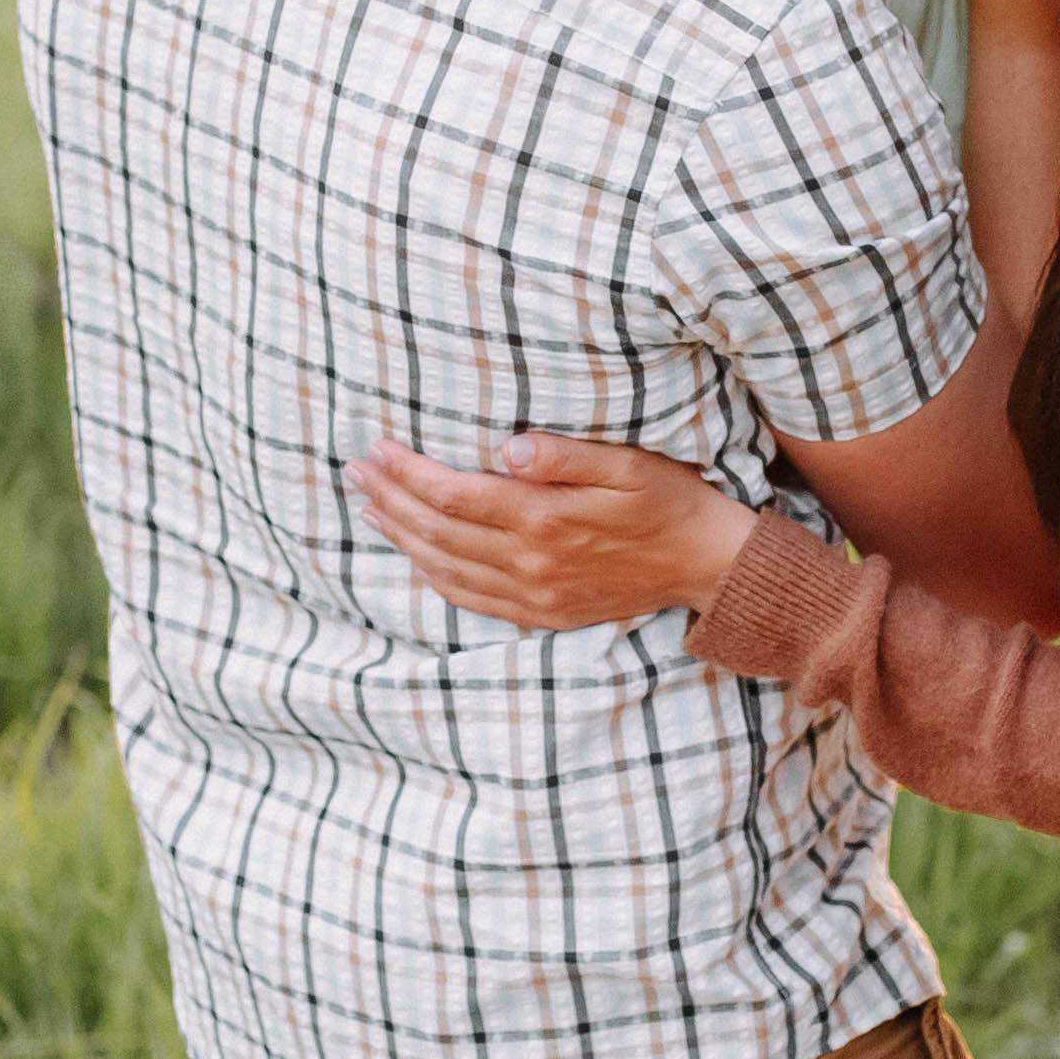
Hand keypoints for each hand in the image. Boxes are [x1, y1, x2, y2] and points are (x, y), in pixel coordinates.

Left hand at [352, 433, 757, 631]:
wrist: (704, 564)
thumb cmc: (667, 501)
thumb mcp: (627, 464)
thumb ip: (565, 454)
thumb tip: (507, 446)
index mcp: (545, 519)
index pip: (454, 495)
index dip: (409, 472)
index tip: (377, 446)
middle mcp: (531, 563)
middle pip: (439, 532)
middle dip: (391, 499)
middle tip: (355, 470)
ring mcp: (534, 594)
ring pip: (446, 568)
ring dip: (402, 537)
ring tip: (371, 507)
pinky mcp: (543, 613)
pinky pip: (473, 601)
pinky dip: (436, 581)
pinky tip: (415, 561)